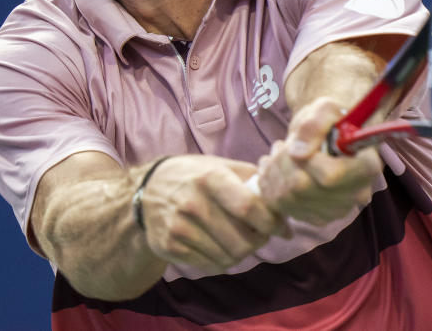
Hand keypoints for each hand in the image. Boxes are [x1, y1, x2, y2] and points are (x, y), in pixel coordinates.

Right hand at [140, 155, 289, 272]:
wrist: (148, 190)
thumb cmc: (194, 176)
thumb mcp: (220, 165)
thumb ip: (252, 178)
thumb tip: (282, 197)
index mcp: (210, 178)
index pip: (249, 208)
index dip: (273, 223)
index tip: (284, 229)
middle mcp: (193, 203)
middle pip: (242, 240)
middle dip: (260, 242)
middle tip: (261, 236)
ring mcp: (179, 228)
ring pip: (229, 258)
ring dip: (242, 253)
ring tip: (241, 240)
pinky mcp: (170, 247)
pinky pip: (211, 266)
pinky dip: (222, 260)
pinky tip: (220, 246)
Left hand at [256, 97, 382, 224]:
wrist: (330, 137)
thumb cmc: (331, 121)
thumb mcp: (325, 108)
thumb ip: (314, 124)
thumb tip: (297, 153)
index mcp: (367, 166)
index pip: (329, 176)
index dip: (306, 160)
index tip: (297, 144)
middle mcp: (357, 194)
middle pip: (302, 188)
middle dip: (282, 163)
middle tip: (281, 145)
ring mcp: (338, 211)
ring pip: (288, 198)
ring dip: (273, 173)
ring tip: (278, 154)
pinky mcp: (318, 218)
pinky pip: (282, 207)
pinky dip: (271, 186)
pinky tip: (276, 170)